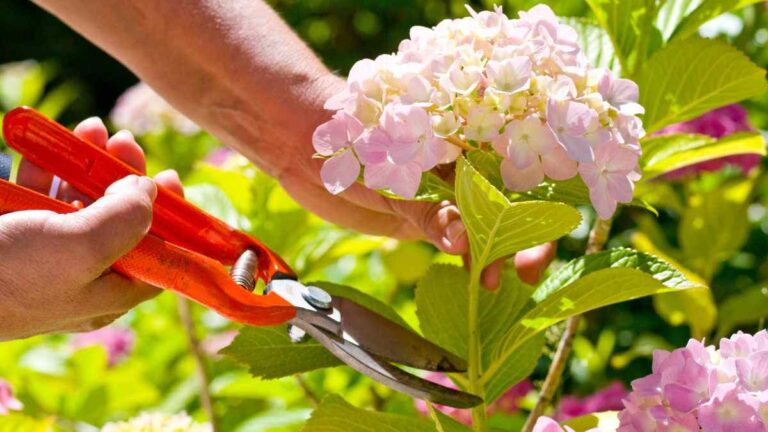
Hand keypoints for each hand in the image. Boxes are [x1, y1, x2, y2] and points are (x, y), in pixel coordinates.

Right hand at [0, 118, 182, 339]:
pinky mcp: (12, 230)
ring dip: (88, 162)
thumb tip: (149, 191)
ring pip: (79, 201)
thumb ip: (126, 220)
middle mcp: (81, 276)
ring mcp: (44, 253)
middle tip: (127, 142)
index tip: (172, 180)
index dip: (172, 220)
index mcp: (107, 293)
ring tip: (93, 128)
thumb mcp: (81, 249)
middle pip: (119, 221)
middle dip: (125, 178)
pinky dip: (47, 166)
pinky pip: (38, 194)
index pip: (158, 257)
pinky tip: (50, 142)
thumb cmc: (8, 275)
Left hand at [274, 76, 554, 288]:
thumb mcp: (392, 175)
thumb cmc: (351, 140)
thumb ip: (428, 209)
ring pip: (485, 225)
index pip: (514, 171)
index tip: (534, 238)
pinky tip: (475, 278)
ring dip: (495, 253)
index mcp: (465, 140)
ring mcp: (445, 193)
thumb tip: (464, 243)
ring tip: (492, 282)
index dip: (533, 204)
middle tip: (525, 272)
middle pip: (508, 202)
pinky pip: (457, 238)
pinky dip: (469, 258)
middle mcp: (463, 166)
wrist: (303, 144)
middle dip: (521, 236)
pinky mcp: (424, 216)